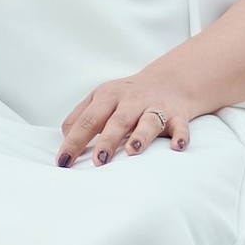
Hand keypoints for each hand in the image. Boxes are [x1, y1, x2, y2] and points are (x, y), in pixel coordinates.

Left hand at [58, 62, 211, 167]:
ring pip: (148, 121)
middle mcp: (131, 101)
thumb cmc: (125, 98)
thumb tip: (65, 140)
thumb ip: (79, 118)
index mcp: (107, 96)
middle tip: (98, 161)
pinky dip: (180, 136)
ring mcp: (155, 107)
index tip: (63, 162)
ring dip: (140, 135)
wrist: (168, 82)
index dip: (74, 141)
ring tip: (132, 150)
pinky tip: (176, 147)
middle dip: (107, 140)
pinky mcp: (177, 116)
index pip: (87, 120)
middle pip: (117, 120)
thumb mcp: (99, 100)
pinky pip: (180, 126)